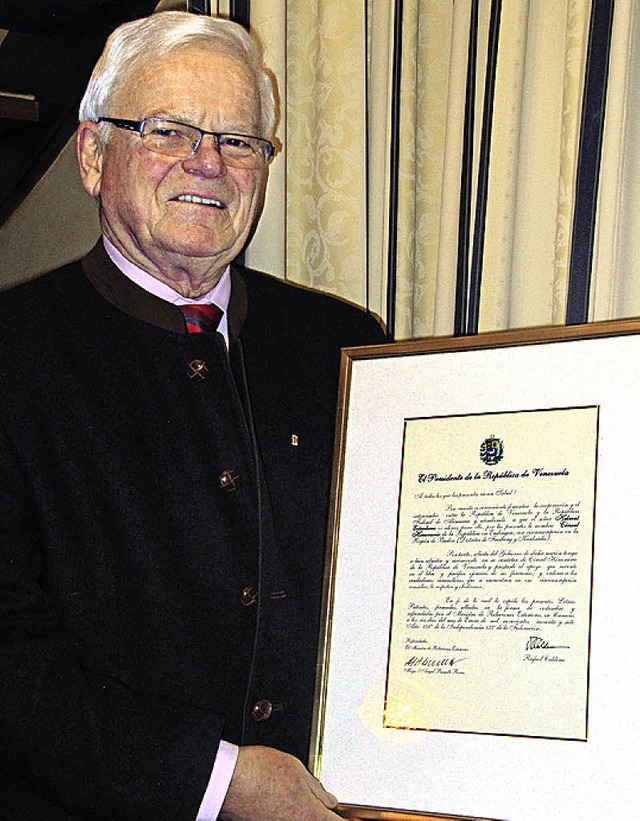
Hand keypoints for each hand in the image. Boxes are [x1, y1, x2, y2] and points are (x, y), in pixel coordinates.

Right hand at [219, 745, 339, 819]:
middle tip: (314, 803)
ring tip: (290, 800)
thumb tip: (328, 799)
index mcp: (309, 815)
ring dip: (301, 814)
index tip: (347, 817)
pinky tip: (279, 804)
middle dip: (321, 815)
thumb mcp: (296, 768)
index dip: (344, 820)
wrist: (226, 781)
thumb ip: (316, 788)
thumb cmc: (257, 772)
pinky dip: (285, 815)